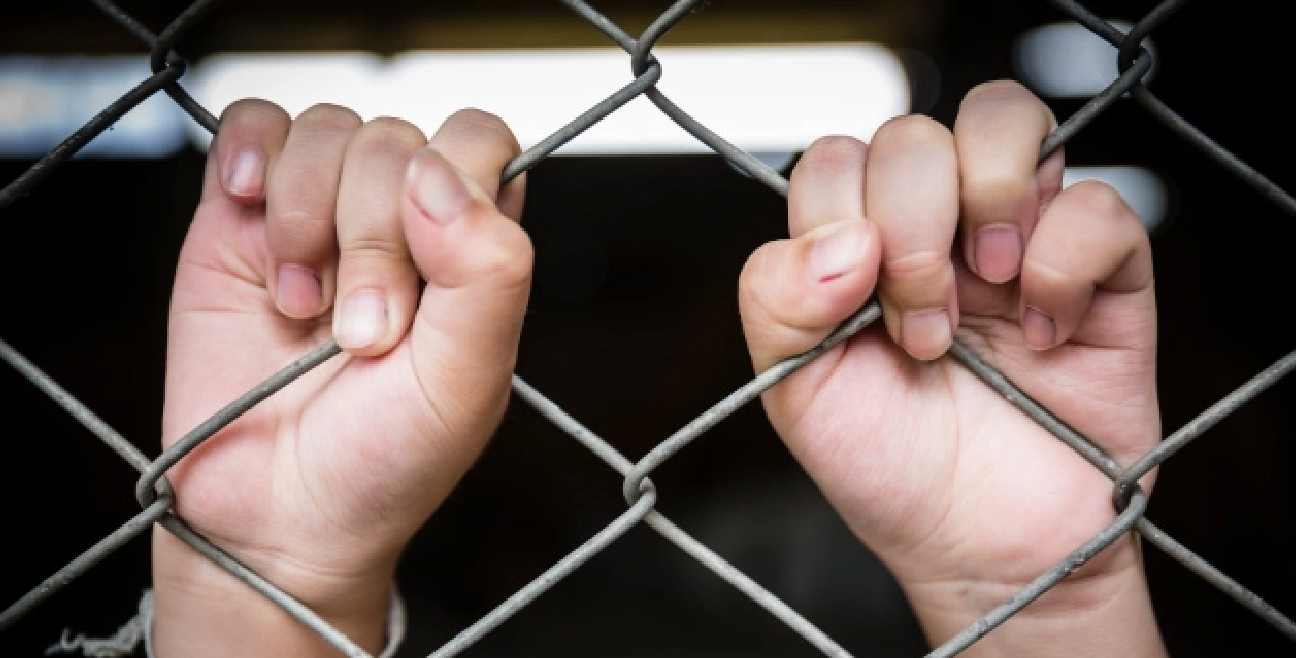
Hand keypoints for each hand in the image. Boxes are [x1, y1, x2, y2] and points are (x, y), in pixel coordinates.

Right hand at [152, 101, 531, 655]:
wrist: (275, 519)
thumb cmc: (383, 460)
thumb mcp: (465, 382)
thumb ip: (487, 272)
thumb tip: (441, 172)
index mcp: (468, 248)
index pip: (478, 144)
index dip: (452, 182)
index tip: (427, 268)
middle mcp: (399, 220)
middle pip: (394, 141)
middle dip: (370, 237)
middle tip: (359, 334)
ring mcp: (318, 212)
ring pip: (326, 128)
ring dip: (307, 214)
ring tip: (300, 307)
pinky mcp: (238, 217)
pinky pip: (252, 125)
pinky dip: (251, 152)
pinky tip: (246, 208)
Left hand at [739, 82, 1164, 655]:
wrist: (983, 552)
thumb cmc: (890, 468)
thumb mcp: (796, 393)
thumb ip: (776, 300)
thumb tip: (847, 238)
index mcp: (858, 244)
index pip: (835, 159)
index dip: (841, 220)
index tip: (860, 311)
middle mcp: (936, 225)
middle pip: (912, 134)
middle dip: (910, 228)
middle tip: (923, 329)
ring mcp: (1018, 237)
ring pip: (1004, 118)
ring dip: (984, 201)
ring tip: (987, 292)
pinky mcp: (1104, 271)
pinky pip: (1100, 203)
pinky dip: (1066, 262)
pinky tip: (1046, 332)